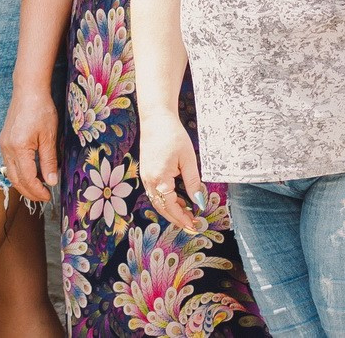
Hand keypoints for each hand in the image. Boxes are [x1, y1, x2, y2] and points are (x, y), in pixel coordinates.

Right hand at [0, 90, 61, 202]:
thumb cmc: (41, 110)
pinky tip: (32, 172)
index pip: (27, 178)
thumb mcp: (49, 137)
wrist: (28, 91)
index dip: (38, 191)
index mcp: (18, 148)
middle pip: (15, 179)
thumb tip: (51, 181)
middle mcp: (6, 148)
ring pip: (10, 173)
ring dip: (23, 183)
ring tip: (39, 187)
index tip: (49, 196)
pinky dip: (20, 172)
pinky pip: (9, 163)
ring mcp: (3, 145)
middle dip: (29, 192)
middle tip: (44, 197)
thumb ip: (49, 161)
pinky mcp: (4, 141)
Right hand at [140, 117, 206, 233]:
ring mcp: (145, 176)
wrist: (155, 118)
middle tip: (192, 226)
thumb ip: (193, 183)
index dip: (183, 218)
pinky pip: (155, 192)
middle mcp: (149, 180)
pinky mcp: (146, 171)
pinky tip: (178, 199)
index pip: (171, 207)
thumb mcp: (188, 160)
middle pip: (162, 208)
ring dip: (171, 210)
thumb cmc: (173, 136)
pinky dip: (166, 200)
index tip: (195, 226)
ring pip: (157, 201)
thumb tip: (199, 203)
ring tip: (187, 214)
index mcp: (159, 179)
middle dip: (177, 219)